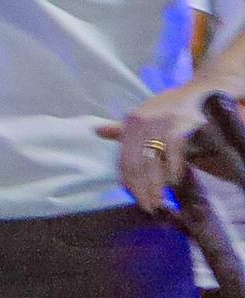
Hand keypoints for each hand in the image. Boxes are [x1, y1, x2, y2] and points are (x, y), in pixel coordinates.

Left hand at [107, 86, 211, 214]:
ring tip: (159, 201)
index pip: (125, 159)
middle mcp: (143, 123)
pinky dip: (173, 170)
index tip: (135, 198)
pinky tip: (174, 181)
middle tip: (148, 206)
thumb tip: (97, 131)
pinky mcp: (180, 127)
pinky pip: (174, 154)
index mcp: (131, 122)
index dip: (129, 182)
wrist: (201, 91)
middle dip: (142, 189)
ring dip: (156, 185)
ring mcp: (161, 125)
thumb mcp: (144, 115)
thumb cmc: (169, 107)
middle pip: (137, 164)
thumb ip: (124, 129)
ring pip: (153, 163)